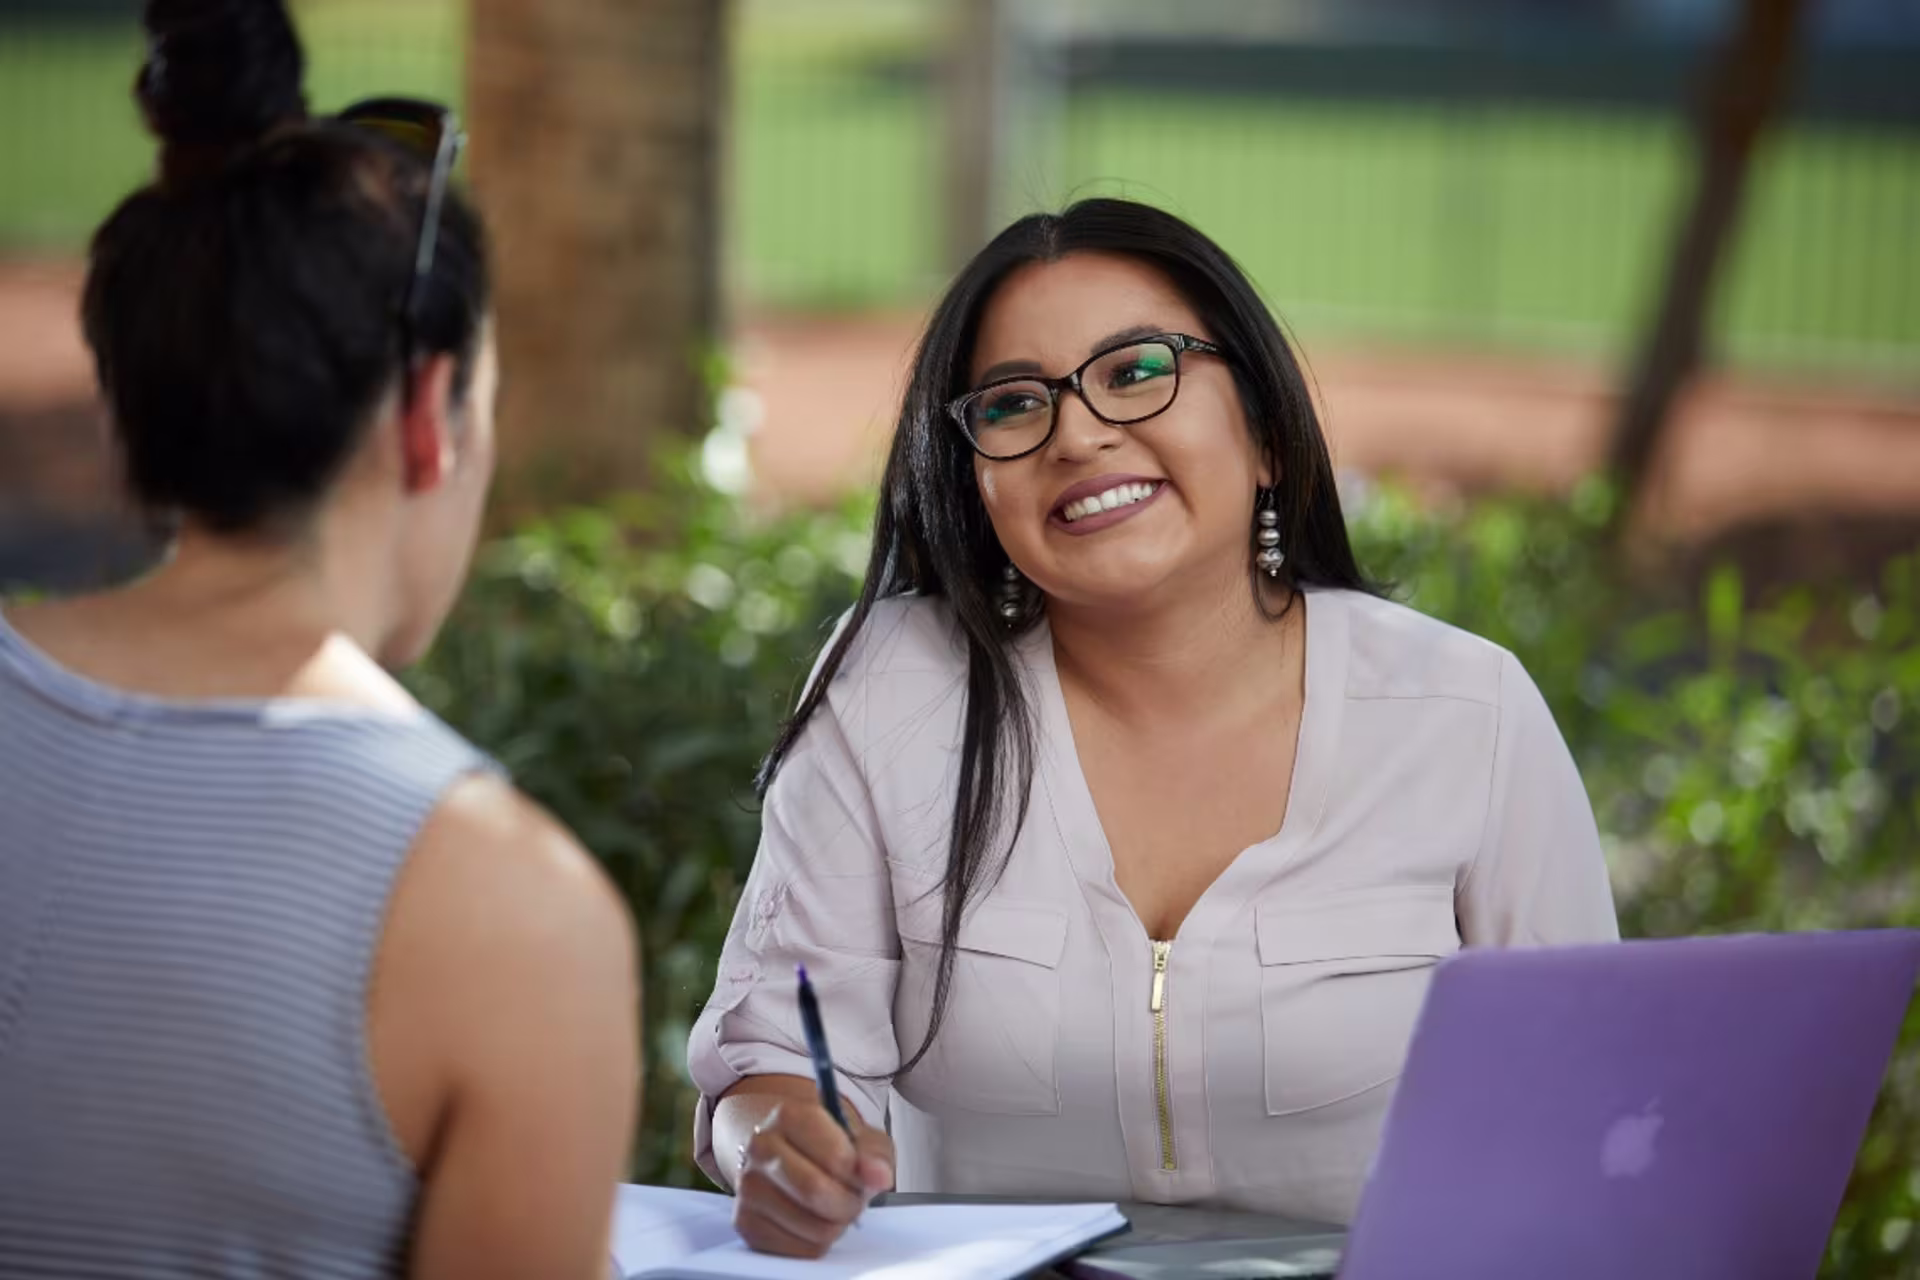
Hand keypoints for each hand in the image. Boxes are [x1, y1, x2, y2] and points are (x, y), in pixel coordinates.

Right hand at [732, 1100, 893, 1257]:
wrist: (782, 1151)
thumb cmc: (824, 1144)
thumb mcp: (858, 1136)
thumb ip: (874, 1153)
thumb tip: (879, 1177)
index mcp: (789, 1116)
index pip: (837, 1158)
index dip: (858, 1174)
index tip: (859, 1174)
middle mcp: (761, 1148)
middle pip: (817, 1192)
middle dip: (849, 1203)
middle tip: (853, 1197)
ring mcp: (749, 1187)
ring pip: (813, 1227)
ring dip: (836, 1224)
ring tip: (833, 1206)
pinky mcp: (747, 1223)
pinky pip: (800, 1249)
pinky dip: (818, 1242)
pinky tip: (813, 1220)